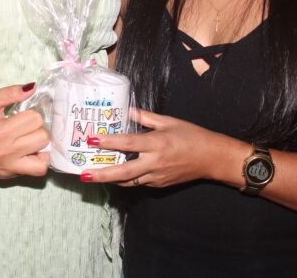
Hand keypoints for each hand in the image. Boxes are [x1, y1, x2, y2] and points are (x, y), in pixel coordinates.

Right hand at [0, 83, 49, 178]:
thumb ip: (12, 92)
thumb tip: (33, 87)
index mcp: (1, 131)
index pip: (35, 120)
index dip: (32, 114)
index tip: (23, 115)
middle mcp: (6, 152)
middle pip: (42, 138)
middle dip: (37, 129)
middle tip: (26, 127)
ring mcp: (8, 167)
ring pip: (44, 160)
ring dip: (41, 147)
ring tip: (31, 140)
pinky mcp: (8, 175)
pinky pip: (36, 171)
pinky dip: (37, 160)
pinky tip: (28, 151)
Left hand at [80, 108, 229, 187]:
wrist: (212, 158)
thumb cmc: (192, 136)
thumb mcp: (169, 121)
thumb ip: (145, 117)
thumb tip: (127, 110)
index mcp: (157, 143)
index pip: (127, 143)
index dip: (108, 142)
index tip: (92, 139)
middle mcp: (155, 162)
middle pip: (123, 172)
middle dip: (102, 175)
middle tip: (84, 175)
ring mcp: (157, 176)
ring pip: (129, 181)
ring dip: (111, 179)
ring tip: (93, 176)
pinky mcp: (160, 185)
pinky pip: (139, 182)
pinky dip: (126, 179)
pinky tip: (116, 174)